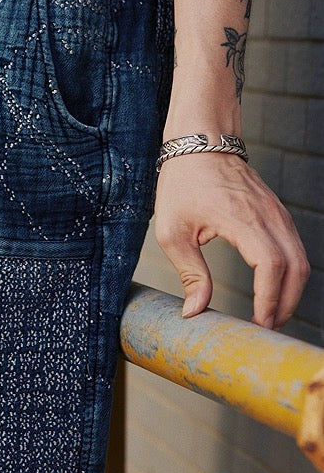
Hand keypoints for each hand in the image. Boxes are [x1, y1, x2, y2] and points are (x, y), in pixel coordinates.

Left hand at [154, 154, 309, 328]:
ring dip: (290, 292)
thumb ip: (189, 273)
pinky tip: (272, 290)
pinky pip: (294, 248)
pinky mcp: (277, 213)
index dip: (269, 299)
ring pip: (300, 260)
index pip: (271, 265)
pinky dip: (289, 274)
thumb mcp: (172, 231)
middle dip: (284, 304)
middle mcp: (268, 215)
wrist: (200, 142)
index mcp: (242, 219)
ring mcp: (277, 213)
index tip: (257, 324)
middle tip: (264, 329)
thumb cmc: (182, 184)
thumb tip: (195, 311)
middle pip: (296, 268)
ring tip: (269, 316)